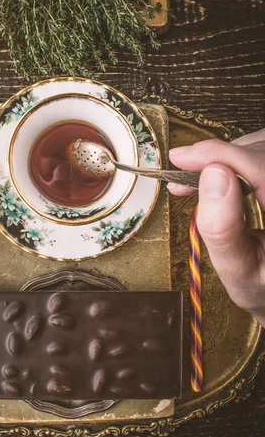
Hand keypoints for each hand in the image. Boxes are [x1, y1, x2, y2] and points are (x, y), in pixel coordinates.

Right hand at [168, 128, 264, 326]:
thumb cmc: (260, 287)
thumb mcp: (239, 272)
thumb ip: (224, 230)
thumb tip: (211, 176)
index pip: (261, 166)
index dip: (219, 155)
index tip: (180, 158)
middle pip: (258, 153)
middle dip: (217, 159)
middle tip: (180, 177)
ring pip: (257, 149)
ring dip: (223, 159)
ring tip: (191, 182)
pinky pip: (257, 157)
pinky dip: (233, 162)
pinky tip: (212, 176)